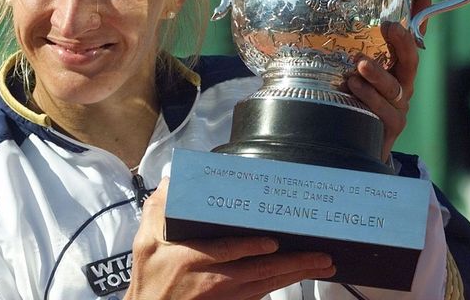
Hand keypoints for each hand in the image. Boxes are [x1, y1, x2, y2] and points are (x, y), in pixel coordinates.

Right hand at [124, 178, 334, 299]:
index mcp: (194, 260)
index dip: (251, 248)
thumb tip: (170, 180)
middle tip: (322, 255)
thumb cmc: (151, 281)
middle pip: (261, 272)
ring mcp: (227, 297)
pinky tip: (300, 275)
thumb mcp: (146, 244)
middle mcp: (215, 281)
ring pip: (268, 284)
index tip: (273, 241)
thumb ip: (158, 209)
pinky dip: (283, 284)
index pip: (228, 253)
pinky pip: (263, 294)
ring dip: (297, 274)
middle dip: (294, 263)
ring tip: (323, 265)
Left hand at [346, 0, 432, 160]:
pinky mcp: (390, 126)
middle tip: (388, 26)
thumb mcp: (347, 72)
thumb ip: (343, 50)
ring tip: (360, 64)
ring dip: (378, 74)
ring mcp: (398, 105)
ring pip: (395, 87)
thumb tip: (320, 15)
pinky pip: (384, 111)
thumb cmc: (350, 102)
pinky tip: (353, 87)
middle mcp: (402, 83)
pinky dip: (369, 98)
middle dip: (402, 41)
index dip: (422, 12)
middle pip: (412, 59)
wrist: (352, 146)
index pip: (414, 36)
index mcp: (396, 66)